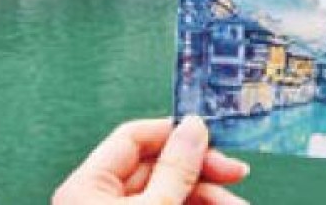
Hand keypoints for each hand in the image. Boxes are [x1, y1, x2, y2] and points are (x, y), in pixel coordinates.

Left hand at [52, 116, 248, 204]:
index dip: (175, 133)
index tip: (212, 137)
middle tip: (237, 174)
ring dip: (207, 197)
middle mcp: (98, 200)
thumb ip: (176, 169)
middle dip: (203, 173)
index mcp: (87, 186)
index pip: (134, 137)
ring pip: (169, 194)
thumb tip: (193, 127)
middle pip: (158, 168)